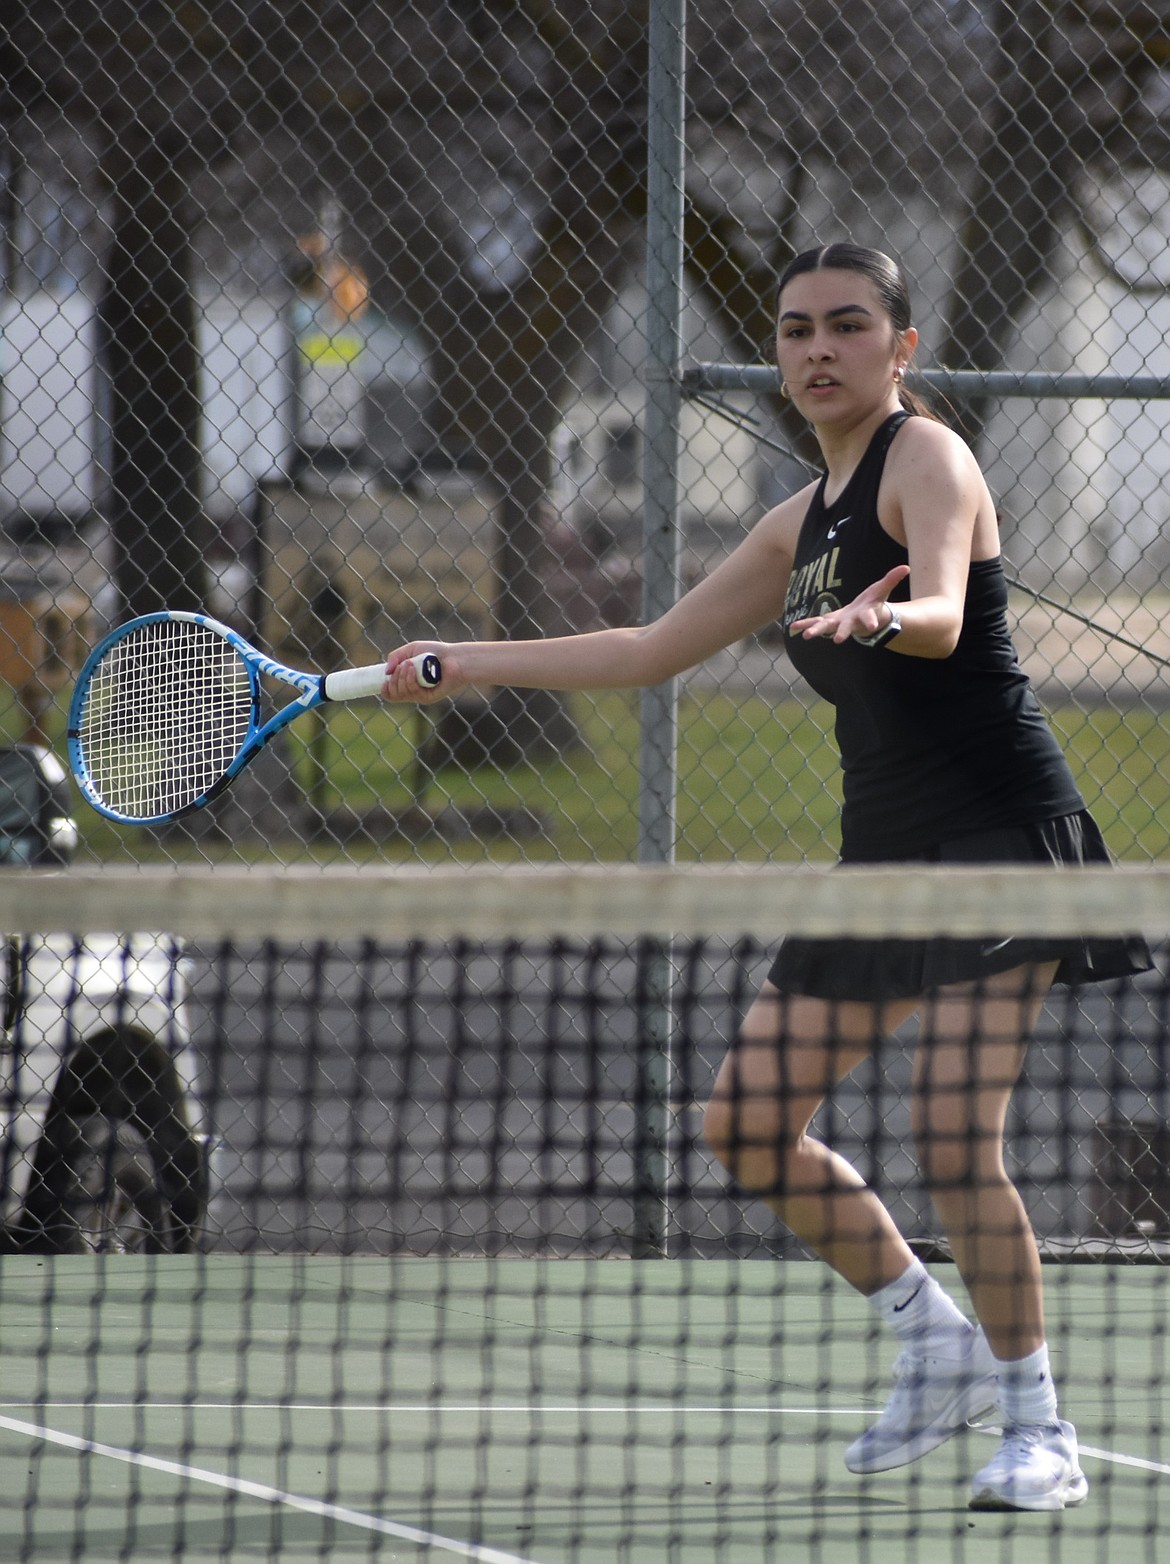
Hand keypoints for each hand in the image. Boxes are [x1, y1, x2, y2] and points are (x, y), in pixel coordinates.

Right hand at [381, 642, 455, 702]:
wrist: (454, 657)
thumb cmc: (435, 652)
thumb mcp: (410, 650)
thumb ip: (395, 657)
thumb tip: (386, 672)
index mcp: (407, 682)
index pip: (390, 693)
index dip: (385, 688)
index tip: (386, 677)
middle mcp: (413, 691)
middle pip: (393, 694)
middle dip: (394, 678)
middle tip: (403, 665)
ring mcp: (420, 695)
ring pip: (401, 693)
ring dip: (402, 677)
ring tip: (410, 664)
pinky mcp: (428, 697)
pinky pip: (412, 692)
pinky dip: (410, 680)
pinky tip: (414, 669)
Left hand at [790, 565, 909, 643]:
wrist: (863, 620)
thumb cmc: (873, 605)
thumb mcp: (882, 591)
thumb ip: (892, 579)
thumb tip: (906, 567)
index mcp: (864, 616)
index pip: (870, 618)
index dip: (872, 621)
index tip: (873, 626)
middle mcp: (851, 623)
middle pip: (847, 629)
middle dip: (843, 634)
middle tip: (839, 641)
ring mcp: (838, 624)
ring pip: (827, 629)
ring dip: (817, 631)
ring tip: (806, 636)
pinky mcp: (828, 622)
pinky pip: (815, 623)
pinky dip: (805, 624)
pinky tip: (794, 626)